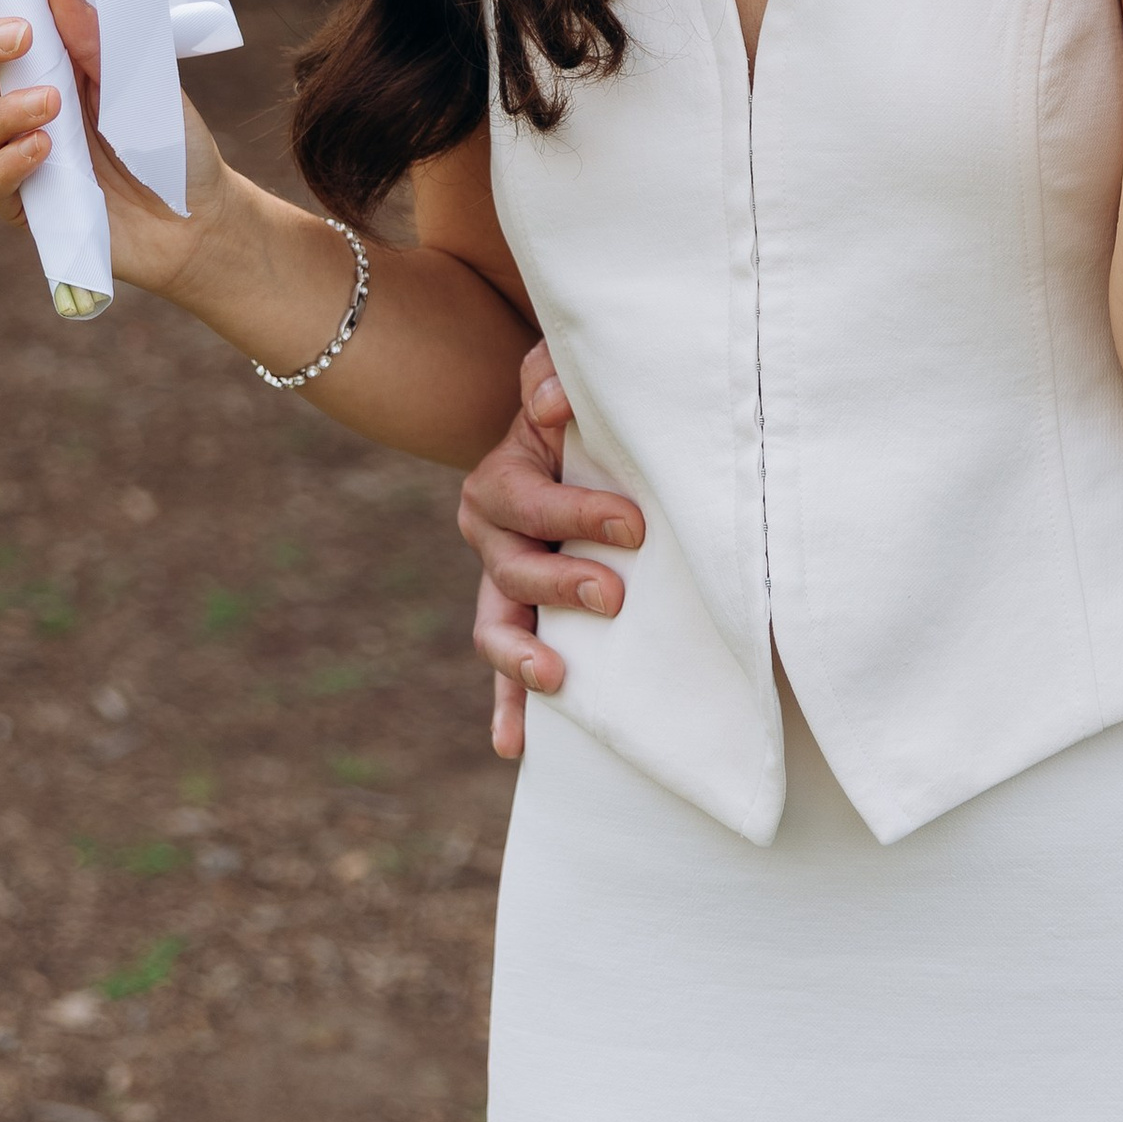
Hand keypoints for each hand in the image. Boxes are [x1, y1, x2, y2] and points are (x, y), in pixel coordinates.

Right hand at [0, 0, 228, 297]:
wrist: (197, 216)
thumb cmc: (169, 137)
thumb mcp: (144, 75)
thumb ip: (101, 32)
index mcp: (54, 54)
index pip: (3, 7)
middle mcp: (26, 96)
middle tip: (22, 35)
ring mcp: (19, 150)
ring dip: (5, 108)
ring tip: (53, 104)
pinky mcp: (24, 204)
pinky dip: (9, 162)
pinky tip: (43, 151)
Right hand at [459, 338, 645, 758]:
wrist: (561, 437)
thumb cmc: (573, 410)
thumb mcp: (558, 380)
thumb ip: (551, 376)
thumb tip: (554, 401)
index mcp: (498, 482)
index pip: (531, 505)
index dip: (578, 516)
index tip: (634, 526)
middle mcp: (489, 536)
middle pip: (512, 572)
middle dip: (561, 586)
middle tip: (614, 595)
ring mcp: (501, 583)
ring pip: (495, 628)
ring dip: (522, 659)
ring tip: (556, 681)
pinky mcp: (520, 617)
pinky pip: (504, 671)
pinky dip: (506, 708)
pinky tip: (515, 745)